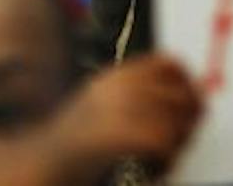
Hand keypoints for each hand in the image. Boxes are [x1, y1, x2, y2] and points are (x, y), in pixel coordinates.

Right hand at [50, 55, 205, 181]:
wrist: (42, 162)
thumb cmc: (74, 142)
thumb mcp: (103, 105)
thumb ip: (138, 97)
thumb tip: (187, 99)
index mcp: (117, 76)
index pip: (170, 64)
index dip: (187, 85)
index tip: (190, 106)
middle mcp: (120, 86)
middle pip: (181, 95)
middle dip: (189, 120)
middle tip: (182, 141)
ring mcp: (119, 107)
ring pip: (176, 122)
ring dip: (177, 145)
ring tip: (164, 160)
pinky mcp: (118, 134)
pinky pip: (163, 142)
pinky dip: (166, 160)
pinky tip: (155, 168)